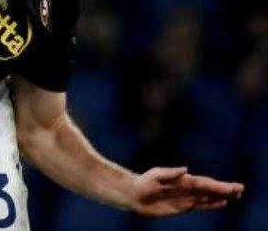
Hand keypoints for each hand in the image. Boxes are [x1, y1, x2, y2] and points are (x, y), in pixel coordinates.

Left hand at [128, 167, 242, 215]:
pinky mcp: (183, 206)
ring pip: (208, 197)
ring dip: (221, 196)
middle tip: (240, 189)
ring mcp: (186, 197)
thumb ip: (170, 173)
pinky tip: (221, 203)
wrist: (135, 194)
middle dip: (225, 189)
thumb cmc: (144, 183)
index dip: (220, 185)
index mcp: (184, 180)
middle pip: (210, 189)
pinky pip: (201, 205)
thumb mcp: (156, 176)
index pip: (205, 183)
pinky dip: (212, 204)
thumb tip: (186, 169)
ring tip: (236, 195)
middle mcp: (188, 187)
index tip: (233, 186)